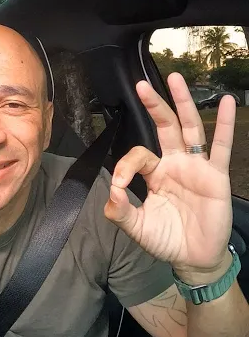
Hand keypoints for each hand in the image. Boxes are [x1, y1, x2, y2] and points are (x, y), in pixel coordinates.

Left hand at [104, 73, 234, 277]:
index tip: (120, 187)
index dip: (126, 166)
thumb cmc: (166, 240)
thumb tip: (111, 193)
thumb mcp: (137, 227)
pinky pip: (221, 147)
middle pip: (164, 128)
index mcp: (155, 174)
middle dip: (154, 106)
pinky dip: (223, 125)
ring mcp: (196, 167)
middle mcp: (175, 165)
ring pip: (189, 129)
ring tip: (176, 78)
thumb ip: (121, 212)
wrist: (194, 258)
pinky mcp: (216, 176)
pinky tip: (225, 102)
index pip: (138, 156)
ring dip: (183, 104)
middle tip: (141, 85)